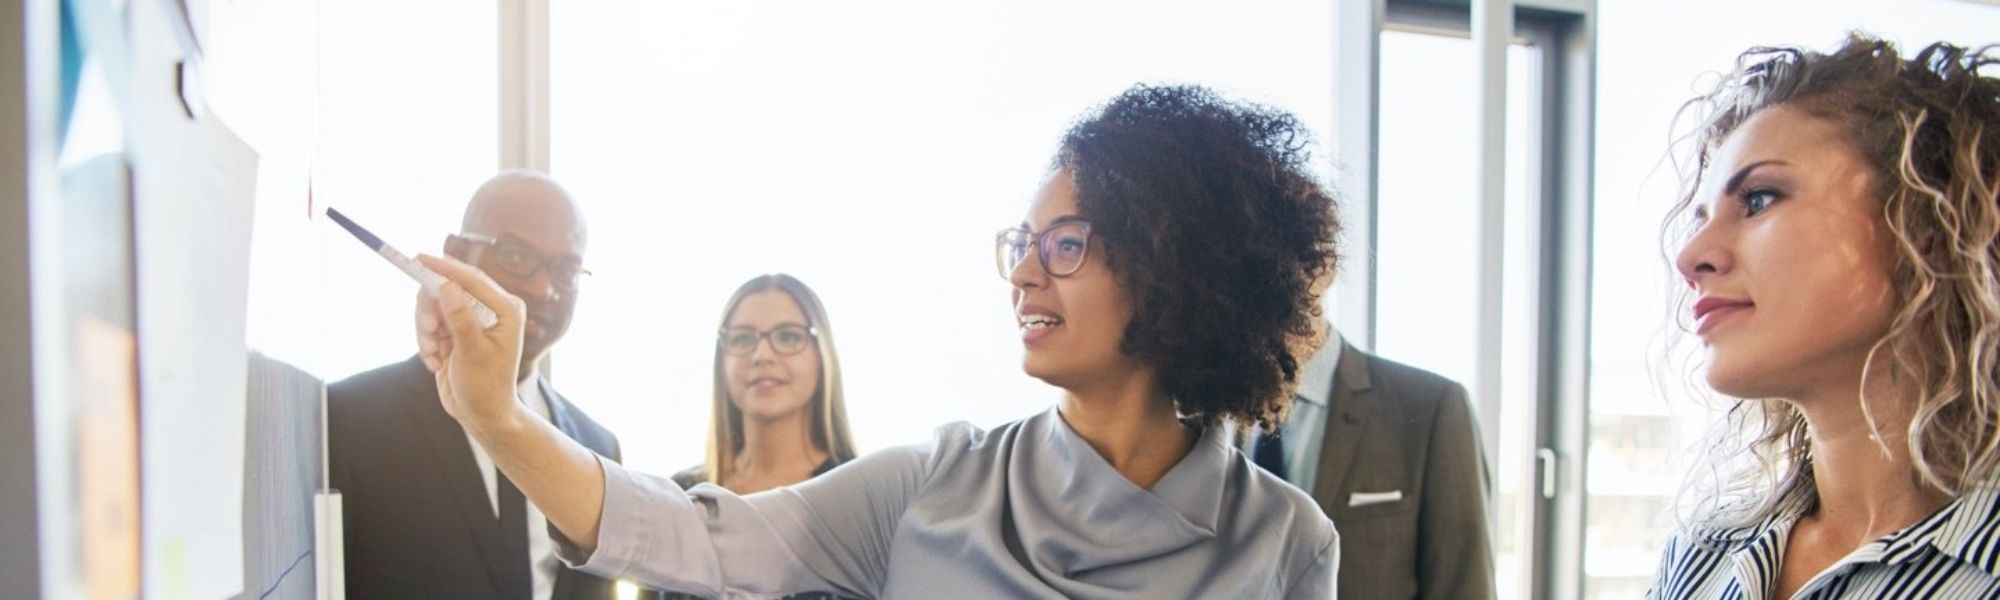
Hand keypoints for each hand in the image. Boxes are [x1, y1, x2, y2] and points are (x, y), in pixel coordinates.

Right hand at [416, 254, 526, 428]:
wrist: (481, 414)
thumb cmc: (486, 386)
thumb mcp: (473, 352)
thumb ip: (460, 318)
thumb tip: (448, 286)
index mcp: (506, 308)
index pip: (471, 278)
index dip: (443, 267)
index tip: (416, 258)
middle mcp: (490, 309)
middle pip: (447, 289)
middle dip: (431, 310)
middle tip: (429, 330)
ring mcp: (470, 320)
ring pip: (433, 306)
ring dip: (426, 330)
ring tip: (434, 354)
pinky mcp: (454, 332)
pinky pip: (429, 324)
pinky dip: (426, 342)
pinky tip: (436, 362)